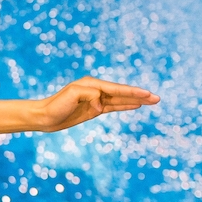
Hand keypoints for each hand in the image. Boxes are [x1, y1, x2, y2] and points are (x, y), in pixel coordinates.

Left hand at [37, 77, 158, 131]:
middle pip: (123, 92)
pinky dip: (125, 105)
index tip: (147, 95)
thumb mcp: (72, 96)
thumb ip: (90, 95)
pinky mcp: (94, 109)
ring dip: (136, 100)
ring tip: (153, 101)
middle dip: (140, 95)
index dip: (133, 92)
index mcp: (92, 84)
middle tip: (157, 98)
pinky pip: (114, 106)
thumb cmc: (55, 105)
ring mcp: (96, 99)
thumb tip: (102, 105)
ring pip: (121, 99)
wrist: (43, 117)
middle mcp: (96, 89)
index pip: (117, 89)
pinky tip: (136, 105)